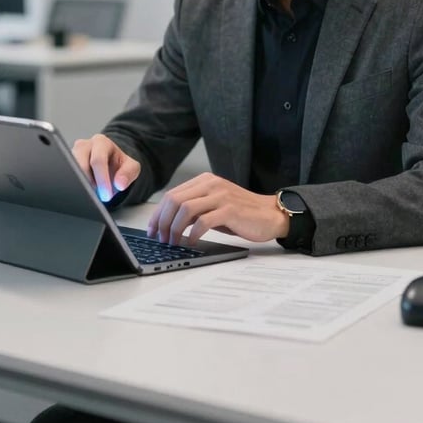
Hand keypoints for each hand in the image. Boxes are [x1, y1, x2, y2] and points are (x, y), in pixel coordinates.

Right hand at [72, 134, 140, 202]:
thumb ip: (128, 173)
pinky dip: (75, 185)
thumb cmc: (118, 164)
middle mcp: (85, 145)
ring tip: (92, 192)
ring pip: (71, 170)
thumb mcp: (132, 167)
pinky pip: (67, 175)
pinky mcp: (67, 163)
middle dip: (89, 184)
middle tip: (97, 197)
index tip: (106, 195)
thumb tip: (120, 183)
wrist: (111, 163)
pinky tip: (83, 190)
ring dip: (81, 185)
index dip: (101, 179)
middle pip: (80, 164)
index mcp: (101, 142)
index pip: (98, 160)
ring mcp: (73, 154)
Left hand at [147, 173, 289, 244]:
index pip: (172, 194)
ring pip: (185, 209)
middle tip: (160, 238)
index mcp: (205, 180)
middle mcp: (211, 184)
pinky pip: (203, 221)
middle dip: (162, 221)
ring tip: (173, 242)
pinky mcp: (230, 210)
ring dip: (174, 228)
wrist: (270, 214)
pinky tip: (192, 241)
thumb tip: (168, 223)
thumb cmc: (241, 213)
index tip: (152, 229)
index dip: (158, 213)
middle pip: (174, 200)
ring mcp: (221, 196)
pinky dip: (193, 233)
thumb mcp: (214, 205)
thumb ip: (195, 208)